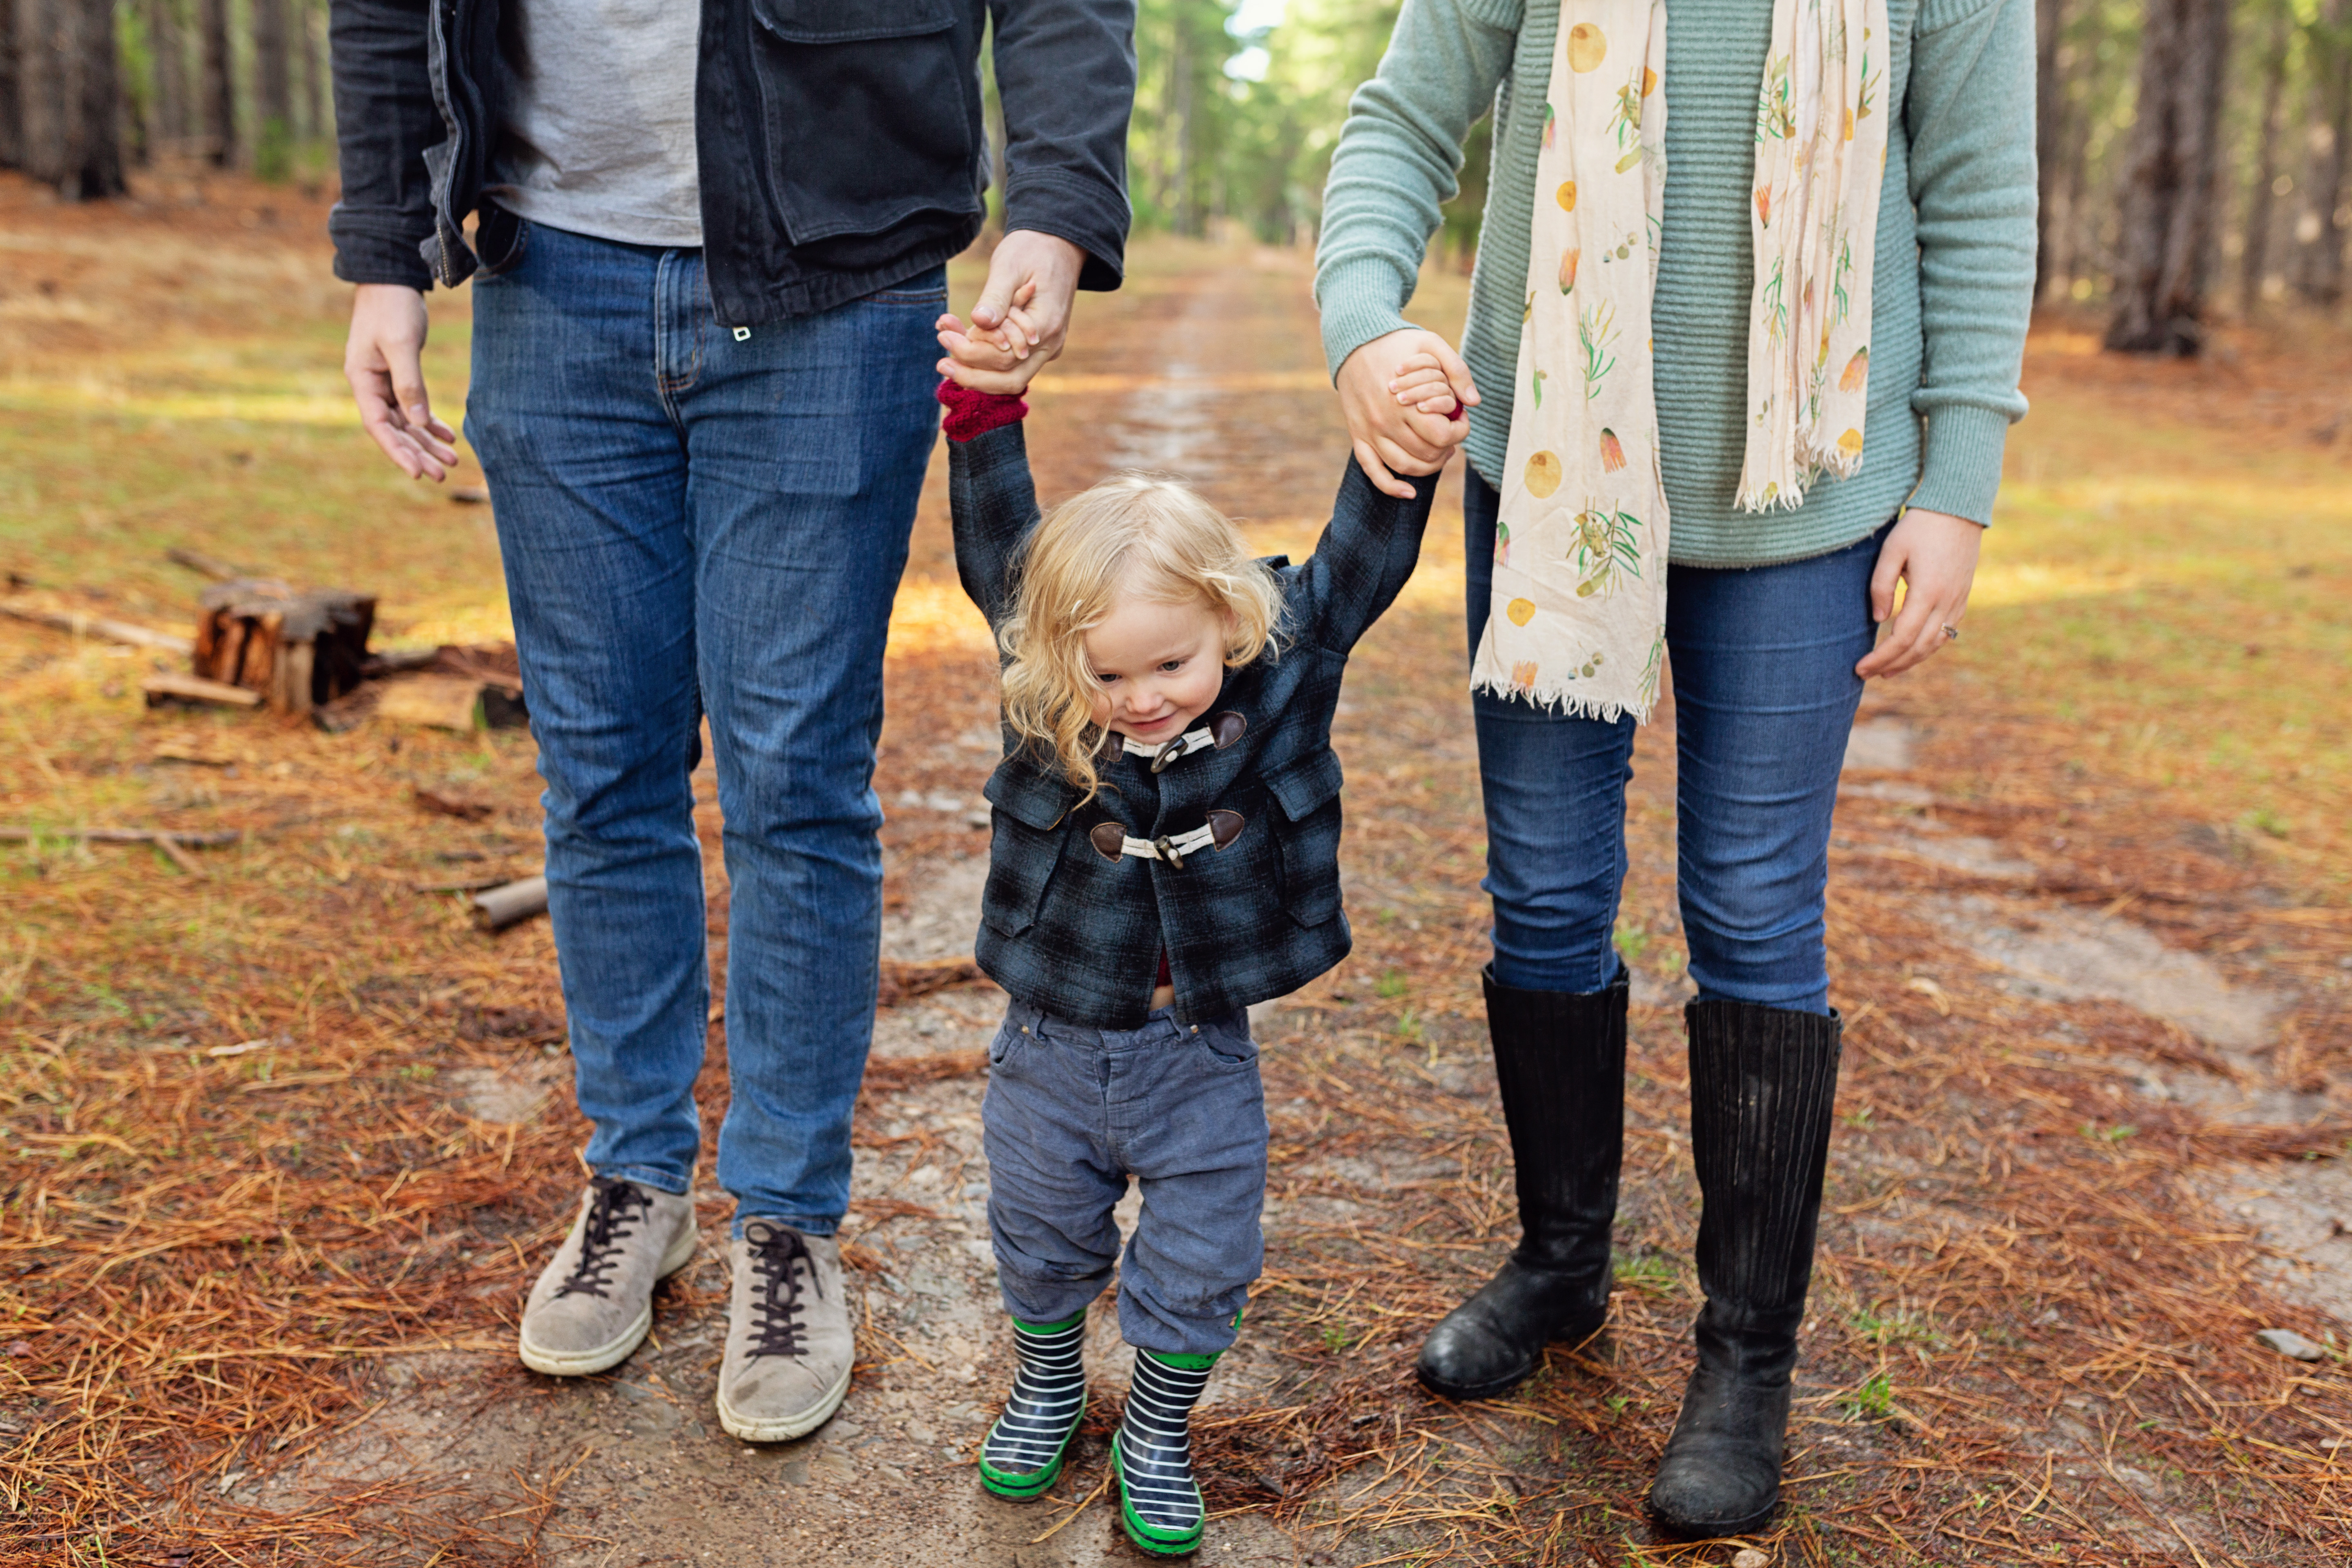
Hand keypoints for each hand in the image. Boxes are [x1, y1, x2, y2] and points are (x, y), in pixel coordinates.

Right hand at [344, 283, 459, 480]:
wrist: (393, 279)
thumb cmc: (393, 307)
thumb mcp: (400, 344)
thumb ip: (409, 383)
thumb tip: (417, 423)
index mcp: (362, 380)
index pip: (378, 426)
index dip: (398, 452)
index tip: (417, 473)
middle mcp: (370, 385)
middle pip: (394, 430)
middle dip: (418, 453)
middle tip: (444, 474)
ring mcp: (383, 381)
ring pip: (406, 422)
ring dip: (427, 442)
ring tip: (452, 460)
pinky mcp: (398, 374)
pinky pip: (413, 407)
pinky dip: (430, 422)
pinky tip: (448, 436)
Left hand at [937, 230, 1085, 392]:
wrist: (1058, 244)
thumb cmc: (1033, 249)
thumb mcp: (1010, 267)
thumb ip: (996, 298)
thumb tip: (978, 321)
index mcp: (1047, 325)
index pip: (1006, 357)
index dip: (971, 353)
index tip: (943, 336)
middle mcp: (1049, 344)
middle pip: (1010, 380)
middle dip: (973, 376)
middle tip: (941, 363)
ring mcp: (1044, 348)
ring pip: (1010, 378)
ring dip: (976, 369)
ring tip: (946, 344)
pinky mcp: (1034, 346)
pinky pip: (1009, 363)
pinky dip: (984, 356)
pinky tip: (959, 336)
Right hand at [1335, 329, 1477, 498]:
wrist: (1354, 342)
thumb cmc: (1397, 343)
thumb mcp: (1431, 344)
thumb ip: (1457, 370)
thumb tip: (1473, 403)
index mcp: (1406, 402)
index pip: (1442, 435)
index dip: (1460, 432)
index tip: (1462, 419)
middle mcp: (1386, 422)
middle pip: (1427, 454)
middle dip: (1447, 448)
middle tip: (1452, 434)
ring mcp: (1370, 432)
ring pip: (1404, 467)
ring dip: (1428, 468)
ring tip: (1439, 454)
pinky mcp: (1358, 436)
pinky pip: (1373, 471)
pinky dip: (1391, 487)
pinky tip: (1409, 493)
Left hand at [1856, 507, 1982, 677]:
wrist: (1958, 508)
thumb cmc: (1919, 526)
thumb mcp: (1891, 551)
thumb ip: (1880, 586)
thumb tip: (1878, 621)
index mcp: (1928, 591)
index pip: (1901, 638)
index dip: (1880, 657)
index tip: (1859, 668)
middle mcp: (1947, 601)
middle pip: (1919, 648)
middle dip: (1892, 665)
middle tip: (1867, 675)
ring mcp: (1959, 600)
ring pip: (1935, 643)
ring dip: (1911, 661)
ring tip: (1887, 671)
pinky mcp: (1963, 597)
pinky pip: (1947, 632)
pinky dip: (1928, 647)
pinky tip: (1912, 651)